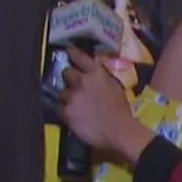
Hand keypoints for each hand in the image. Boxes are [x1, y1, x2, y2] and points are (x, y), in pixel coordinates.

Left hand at [59, 47, 151, 162]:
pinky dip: (66, 111)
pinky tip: (74, 116)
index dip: (73, 53)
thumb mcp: (115, 87)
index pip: (80, 57)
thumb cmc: (121, 111)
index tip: (68, 51)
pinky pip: (60, 108)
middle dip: (69, 78)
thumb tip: (94, 75)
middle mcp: (82, 81)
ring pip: (62, 92)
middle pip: (66, 72)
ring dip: (68, 97)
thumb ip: (101, 78)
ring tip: (75, 105)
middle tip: (74, 85)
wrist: (119, 131)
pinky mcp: (67, 111)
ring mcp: (73, 96)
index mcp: (97, 73)